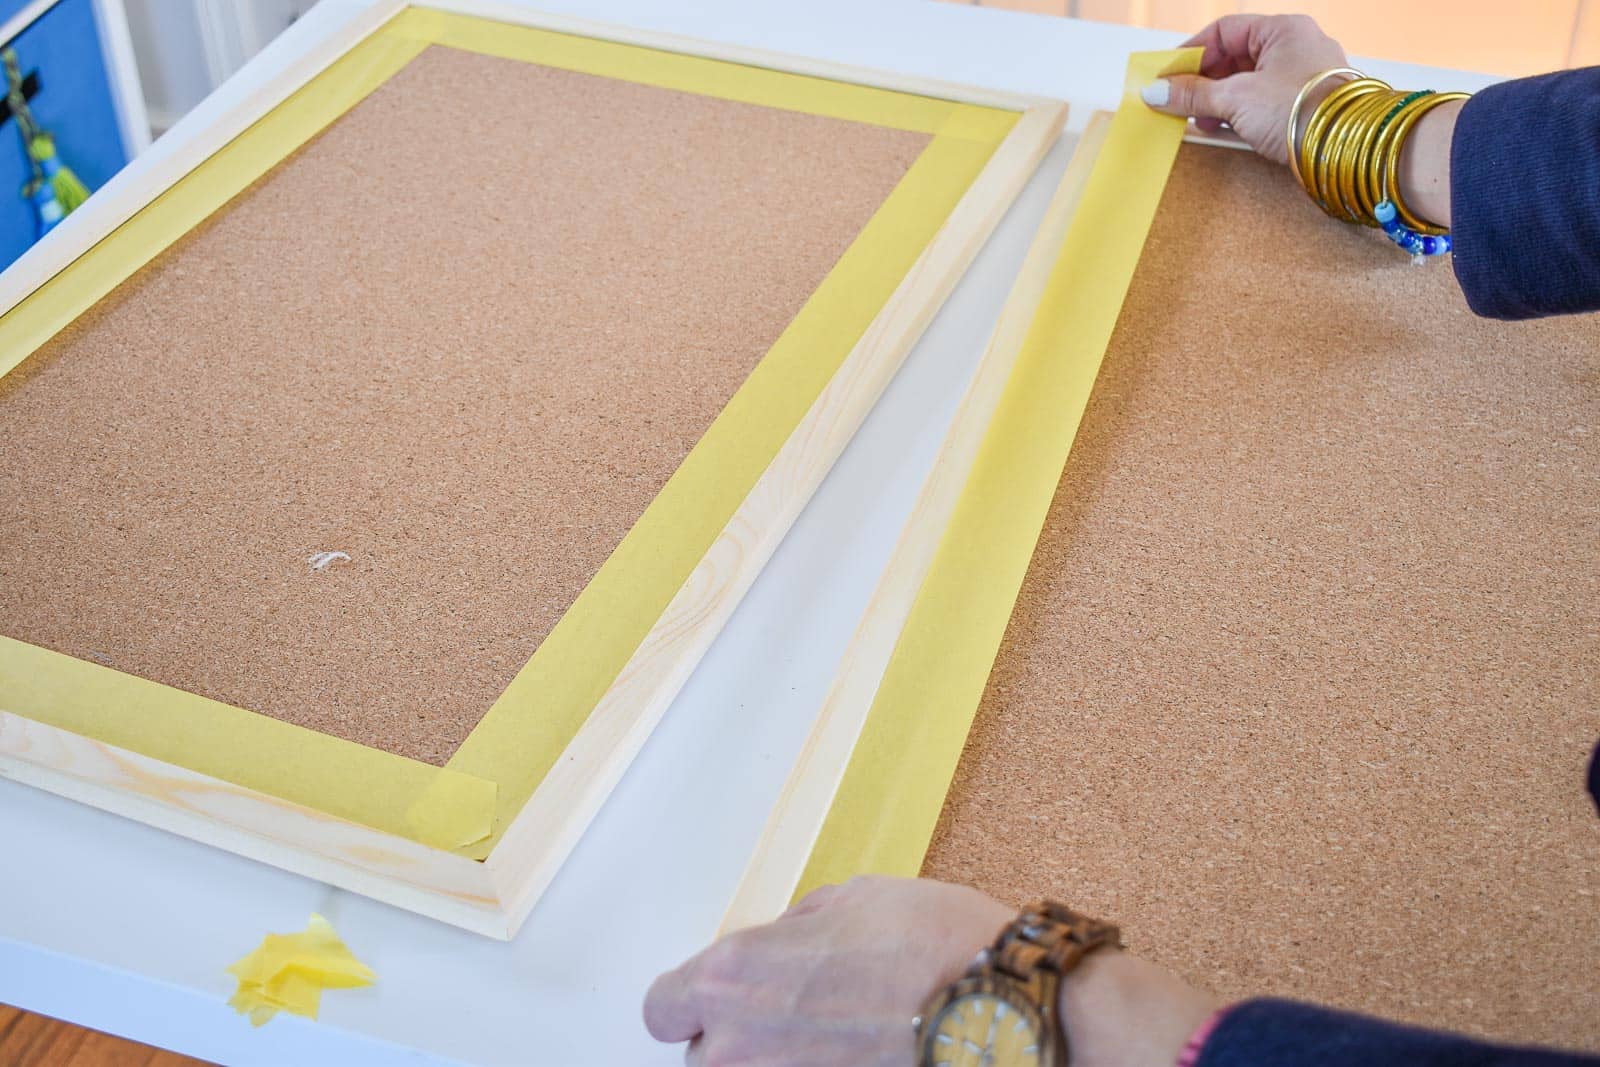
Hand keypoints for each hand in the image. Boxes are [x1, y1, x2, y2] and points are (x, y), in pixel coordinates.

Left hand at [644, 877, 1007, 1065]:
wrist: (998, 1012)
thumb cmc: (932, 947)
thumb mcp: (852, 900)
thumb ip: (795, 928)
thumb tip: (783, 943)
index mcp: (733, 973)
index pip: (663, 1005)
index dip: (690, 998)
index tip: (716, 997)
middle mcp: (737, 1043)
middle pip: (703, 1053)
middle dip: (737, 1035)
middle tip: (792, 1017)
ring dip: (770, 1061)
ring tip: (826, 1041)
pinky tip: (848, 1056)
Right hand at [1140, 14, 1348, 164]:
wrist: (1346, 147)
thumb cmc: (1300, 108)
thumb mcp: (1236, 98)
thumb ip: (1194, 94)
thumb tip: (1157, 92)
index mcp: (1282, 30)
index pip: (1224, 31)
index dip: (1191, 53)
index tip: (1167, 75)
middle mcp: (1296, 46)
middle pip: (1235, 57)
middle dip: (1203, 81)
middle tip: (1177, 101)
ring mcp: (1303, 76)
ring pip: (1248, 81)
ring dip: (1219, 100)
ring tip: (1199, 120)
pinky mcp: (1305, 104)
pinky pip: (1263, 100)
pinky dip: (1239, 112)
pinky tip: (1224, 128)